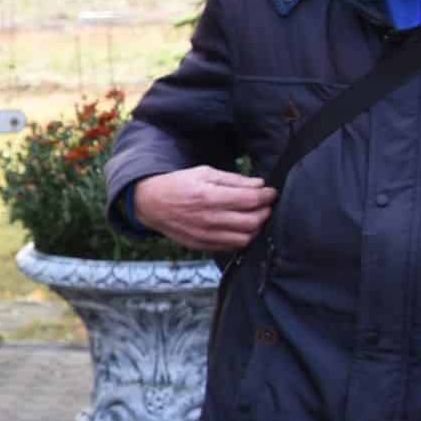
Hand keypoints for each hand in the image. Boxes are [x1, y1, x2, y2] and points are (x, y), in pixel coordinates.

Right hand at [131, 166, 274, 251]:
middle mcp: (208, 218)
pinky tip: (239, 227)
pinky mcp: (201, 245)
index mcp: (209, 197)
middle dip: (265, 212)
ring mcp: (204, 235)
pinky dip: (241, 238)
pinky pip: (231, 247)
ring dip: (255, 228)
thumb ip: (234, 180)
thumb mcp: (204, 173)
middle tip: (264, 205)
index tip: (271, 193)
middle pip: (253, 221)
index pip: (251, 200)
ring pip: (245, 238)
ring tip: (253, 217)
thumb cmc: (178, 185)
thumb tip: (259, 185)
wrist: (150, 203)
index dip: (267, 196)